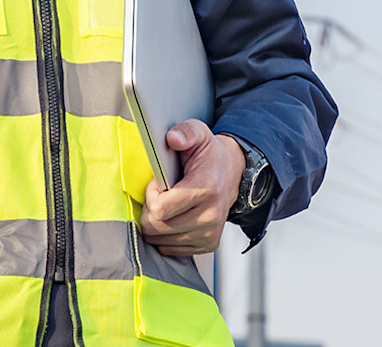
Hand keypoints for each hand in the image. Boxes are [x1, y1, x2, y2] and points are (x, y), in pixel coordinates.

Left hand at [137, 119, 242, 256]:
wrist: (232, 174)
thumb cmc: (209, 155)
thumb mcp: (199, 134)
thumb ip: (185, 132)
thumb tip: (172, 138)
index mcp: (206, 189)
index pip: (160, 209)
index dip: (151, 195)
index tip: (158, 183)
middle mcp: (210, 215)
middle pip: (157, 228)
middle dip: (149, 211)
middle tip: (159, 195)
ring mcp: (210, 233)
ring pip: (160, 241)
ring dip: (156, 223)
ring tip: (168, 205)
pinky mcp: (208, 244)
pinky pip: (169, 249)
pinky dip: (165, 236)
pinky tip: (174, 218)